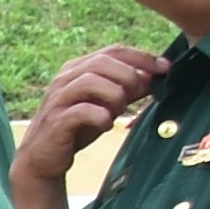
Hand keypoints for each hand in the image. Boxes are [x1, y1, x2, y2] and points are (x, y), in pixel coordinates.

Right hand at [16, 42, 159, 193]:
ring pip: (91, 81)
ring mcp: (58, 99)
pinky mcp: (56, 121)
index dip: (142, 57)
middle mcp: (65, 78)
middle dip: (129, 76)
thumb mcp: (107, 104)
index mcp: (78, 68)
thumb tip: (156, 76)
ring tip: (118, 111)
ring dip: (115, 95)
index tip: (166, 68)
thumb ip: (128, 89)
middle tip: (139, 94)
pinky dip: (101, 117)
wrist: (43, 157)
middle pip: (103, 62)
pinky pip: (82, 111)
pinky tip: (105, 125)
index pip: (113, 51)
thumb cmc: (77, 127)